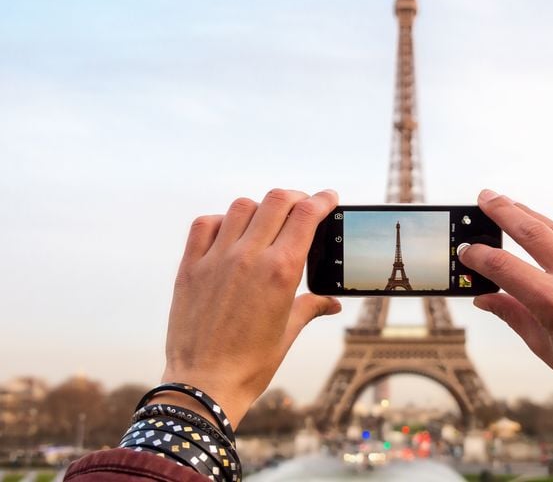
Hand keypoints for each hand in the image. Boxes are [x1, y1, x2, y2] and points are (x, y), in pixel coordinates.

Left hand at [157, 189, 340, 428]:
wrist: (204, 384)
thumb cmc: (251, 363)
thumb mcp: (289, 331)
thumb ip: (311, 307)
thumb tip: (332, 303)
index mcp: (281, 271)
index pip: (306, 215)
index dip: (322, 200)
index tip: (328, 198)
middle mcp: (249, 257)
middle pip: (277, 201)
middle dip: (296, 197)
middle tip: (302, 206)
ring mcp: (217, 259)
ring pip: (242, 206)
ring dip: (260, 208)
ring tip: (266, 220)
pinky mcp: (191, 267)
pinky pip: (206, 224)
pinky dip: (222, 220)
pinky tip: (230, 232)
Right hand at [459, 189, 552, 422]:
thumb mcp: (544, 348)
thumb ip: (512, 314)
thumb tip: (483, 297)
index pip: (504, 266)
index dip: (479, 256)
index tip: (466, 250)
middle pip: (532, 230)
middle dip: (504, 211)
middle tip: (485, 197)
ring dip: (534, 218)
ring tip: (513, 207)